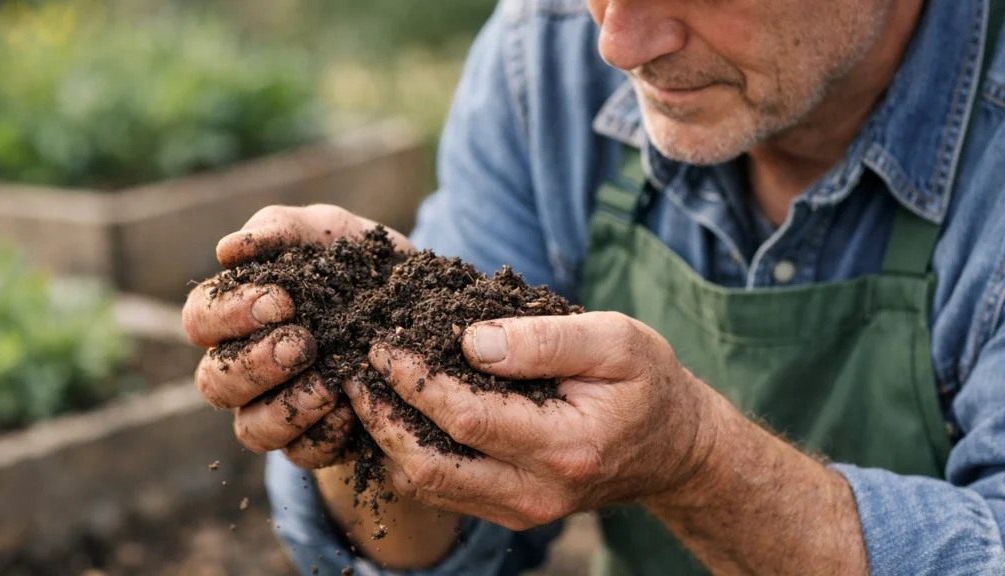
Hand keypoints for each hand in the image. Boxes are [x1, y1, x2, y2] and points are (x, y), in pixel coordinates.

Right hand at [182, 204, 413, 468]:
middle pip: (215, 383)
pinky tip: (352, 411)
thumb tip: (228, 250)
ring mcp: (280, 408)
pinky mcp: (320, 440)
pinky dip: (325, 436)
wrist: (430, 302)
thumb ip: (280, 229)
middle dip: (255, 365)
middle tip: (302, 343)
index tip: (281, 300)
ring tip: (328, 385)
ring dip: (285, 409)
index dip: (229, 315)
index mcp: (237, 315)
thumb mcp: (329, 232)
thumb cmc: (362, 262)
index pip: (200, 321)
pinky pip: (304, 454)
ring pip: (251, 429)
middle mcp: (248, 367)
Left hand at [343, 311, 716, 529]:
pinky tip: (398, 419)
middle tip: (355, 375)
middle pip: (432, 465)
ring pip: (429, 486)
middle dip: (383, 418)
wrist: (673, 447)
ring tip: (366, 393)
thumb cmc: (647, 384)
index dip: (416, 383)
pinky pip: (444, 491)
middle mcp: (537, 491)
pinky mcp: (510, 511)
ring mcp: (522, 510)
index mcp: (565, 446)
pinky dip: (411, 456)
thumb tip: (472, 342)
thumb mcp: (616, 341)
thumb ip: (546, 340)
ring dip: (389, 440)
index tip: (385, 348)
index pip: (467, 419)